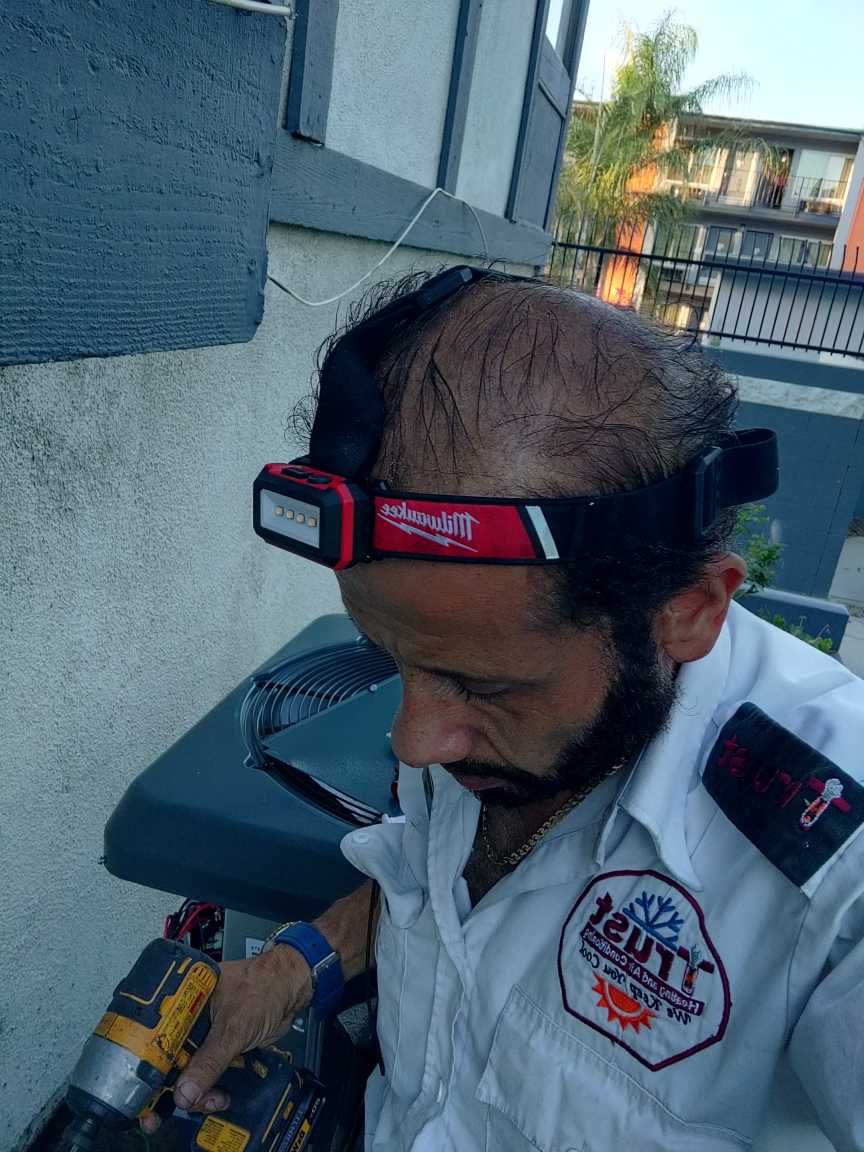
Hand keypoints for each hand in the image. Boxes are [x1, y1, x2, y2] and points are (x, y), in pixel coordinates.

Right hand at [140, 945, 312, 1133]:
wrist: (292, 988)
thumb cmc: (264, 987)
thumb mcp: (234, 1026)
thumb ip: (209, 1060)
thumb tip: (183, 1093)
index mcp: (181, 999)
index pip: (153, 1036)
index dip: (145, 1068)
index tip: (142, 1098)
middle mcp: (186, 1017)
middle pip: (167, 1059)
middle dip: (170, 1088)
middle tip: (176, 1108)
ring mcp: (203, 1033)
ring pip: (187, 1071)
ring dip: (195, 1093)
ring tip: (213, 1099)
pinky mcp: (218, 1046)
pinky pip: (206, 1073)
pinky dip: (209, 1089)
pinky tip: (220, 1096)